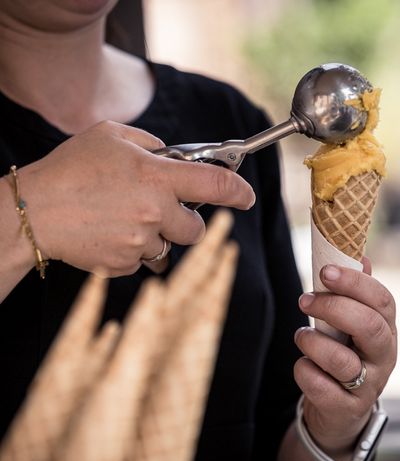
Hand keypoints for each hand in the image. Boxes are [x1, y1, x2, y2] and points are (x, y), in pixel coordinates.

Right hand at [16, 121, 254, 275]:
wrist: (33, 211)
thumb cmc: (70, 169)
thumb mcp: (111, 136)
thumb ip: (150, 144)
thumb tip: (171, 156)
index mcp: (158, 178)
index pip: (216, 185)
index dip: (238, 191)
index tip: (246, 196)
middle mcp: (155, 213)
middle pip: (197, 229)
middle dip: (185, 220)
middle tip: (162, 209)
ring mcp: (141, 243)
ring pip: (169, 247)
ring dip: (157, 235)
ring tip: (126, 219)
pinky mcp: (125, 265)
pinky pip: (144, 262)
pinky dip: (134, 251)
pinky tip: (111, 233)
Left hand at [294, 259, 396, 457]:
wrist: (340, 411)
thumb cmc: (344, 355)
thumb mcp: (352, 325)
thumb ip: (355, 294)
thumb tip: (360, 255)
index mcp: (387, 329)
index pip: (382, 300)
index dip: (355, 283)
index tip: (325, 272)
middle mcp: (384, 356)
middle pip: (370, 327)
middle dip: (333, 308)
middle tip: (304, 300)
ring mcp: (369, 385)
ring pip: (342, 361)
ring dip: (313, 343)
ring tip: (302, 335)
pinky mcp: (347, 408)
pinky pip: (321, 387)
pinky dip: (304, 371)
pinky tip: (304, 365)